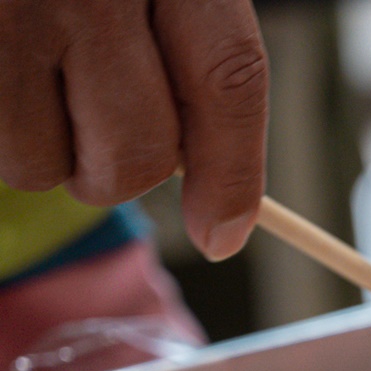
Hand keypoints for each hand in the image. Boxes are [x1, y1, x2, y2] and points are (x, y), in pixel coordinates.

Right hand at [0, 0, 267, 261]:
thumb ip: (186, 47)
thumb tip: (221, 210)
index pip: (228, 80)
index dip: (234, 175)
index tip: (224, 234)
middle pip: (139, 152)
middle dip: (118, 170)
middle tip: (87, 125)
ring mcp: (2, 10)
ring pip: (37, 163)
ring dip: (34, 146)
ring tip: (17, 68)